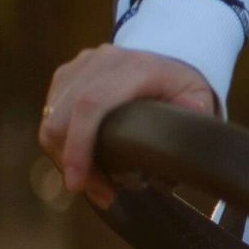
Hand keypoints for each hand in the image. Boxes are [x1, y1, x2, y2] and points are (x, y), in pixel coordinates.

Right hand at [38, 45, 217, 208]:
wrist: (163, 56)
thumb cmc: (181, 83)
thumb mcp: (198, 93)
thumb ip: (197, 106)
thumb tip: (191, 114)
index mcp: (133, 67)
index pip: (90, 105)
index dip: (78, 146)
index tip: (77, 183)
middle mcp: (99, 62)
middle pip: (61, 117)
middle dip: (71, 162)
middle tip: (98, 192)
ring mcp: (78, 67)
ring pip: (51, 118)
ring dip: (65, 156)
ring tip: (94, 183)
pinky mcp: (66, 76)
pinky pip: (51, 114)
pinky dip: (62, 143)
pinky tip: (84, 161)